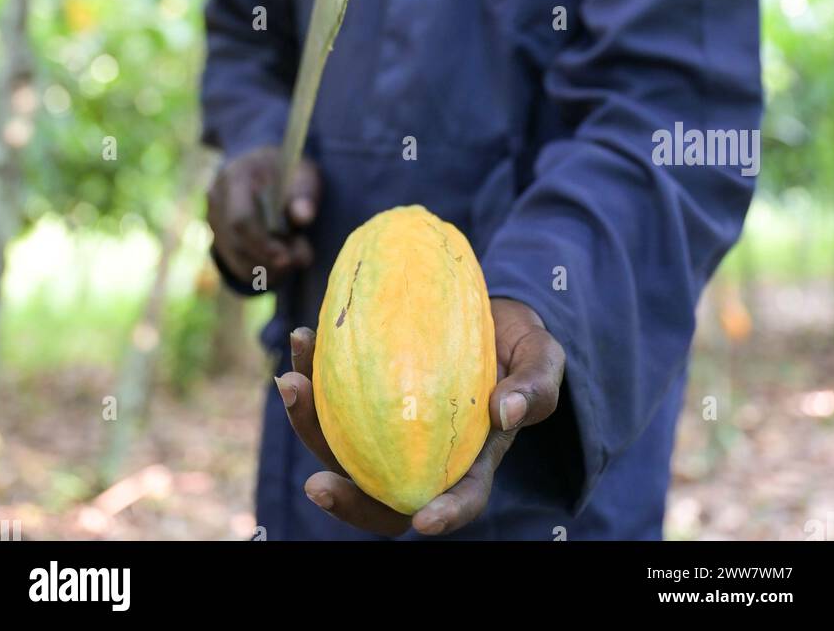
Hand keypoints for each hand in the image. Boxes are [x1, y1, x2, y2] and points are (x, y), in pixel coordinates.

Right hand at [206, 146, 320, 289]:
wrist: (269, 169)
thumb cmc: (288, 171)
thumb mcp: (302, 174)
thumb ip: (303, 193)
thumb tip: (304, 217)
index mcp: (234, 176)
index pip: (240, 219)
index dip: (262, 243)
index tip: (287, 257)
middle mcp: (216, 199)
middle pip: (237, 244)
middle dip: (271, 258)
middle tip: (304, 257)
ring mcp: (214, 220)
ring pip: (237, 259)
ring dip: (271, 267)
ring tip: (300, 254)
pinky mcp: (219, 238)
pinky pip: (238, 266)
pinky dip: (264, 271)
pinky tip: (285, 262)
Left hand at [275, 297, 564, 536]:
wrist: (488, 312)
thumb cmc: (519, 344)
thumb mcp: (543, 357)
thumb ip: (536, 385)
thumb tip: (507, 411)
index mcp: (472, 458)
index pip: (461, 499)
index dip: (445, 514)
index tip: (423, 521)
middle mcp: (421, 454)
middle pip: (382, 495)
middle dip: (346, 499)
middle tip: (315, 484)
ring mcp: (387, 427)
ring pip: (341, 446)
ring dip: (309, 423)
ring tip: (290, 382)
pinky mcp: (364, 393)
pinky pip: (331, 397)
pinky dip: (312, 373)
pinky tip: (302, 339)